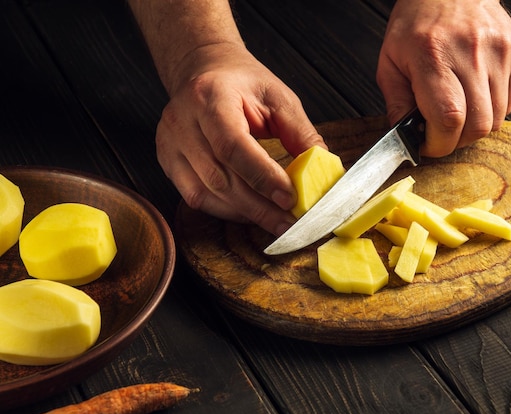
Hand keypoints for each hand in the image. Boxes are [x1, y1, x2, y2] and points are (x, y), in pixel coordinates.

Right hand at [156, 42, 324, 235]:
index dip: (262, 176)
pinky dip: (225, 210)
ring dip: (244, 212)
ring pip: (206, 192)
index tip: (289, 198)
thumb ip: (300, 132)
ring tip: (275, 221)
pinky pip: (195, 197)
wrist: (204, 71)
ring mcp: (170, 142)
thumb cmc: (242, 83)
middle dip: (258, 206)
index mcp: (209, 96)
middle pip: (219, 176)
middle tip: (288, 223)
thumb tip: (321, 167)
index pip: (232, 145)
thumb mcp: (277, 96)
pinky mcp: (167, 160)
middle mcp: (182, 120)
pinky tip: (249, 212)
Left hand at [377, 0, 510, 156]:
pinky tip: (474, 94)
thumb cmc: (416, 23)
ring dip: (475, 126)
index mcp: (434, 56)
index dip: (439, 144)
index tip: (428, 145)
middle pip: (478, 126)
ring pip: (497, 118)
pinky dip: (492, 109)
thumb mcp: (389, 62)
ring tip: (458, 111)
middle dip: (457, 141)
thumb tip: (405, 138)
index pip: (448, 119)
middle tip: (442, 133)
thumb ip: (396, 104)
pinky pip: (510, 101)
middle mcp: (472, 53)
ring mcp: (500, 52)